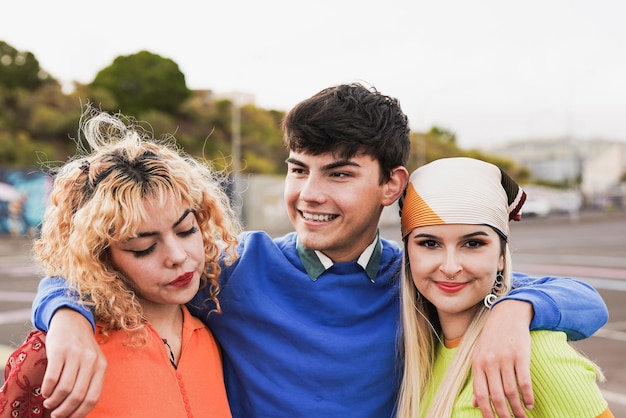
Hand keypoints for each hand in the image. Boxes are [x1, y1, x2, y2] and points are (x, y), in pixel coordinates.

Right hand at [41, 308, 106, 417]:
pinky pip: (52, 377)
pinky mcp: (60, 350)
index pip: (93, 398)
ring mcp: (76, 355)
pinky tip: (46, 391)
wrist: (72, 320)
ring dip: (54, 401)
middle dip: (64, 410)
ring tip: (49, 402)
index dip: (80, 413)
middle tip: (56, 414)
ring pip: (64, 388)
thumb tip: (79, 409)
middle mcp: (91, 361)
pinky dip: (47, 389)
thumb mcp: (93, 361)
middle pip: (78, 396)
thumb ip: (90, 380)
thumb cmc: (82, 347)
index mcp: (102, 366)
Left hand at [472, 300, 533, 417]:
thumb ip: (478, 378)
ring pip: (511, 392)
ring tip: (522, 417)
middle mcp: (489, 362)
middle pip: (497, 396)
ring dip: (518, 408)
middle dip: (504, 415)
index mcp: (477, 364)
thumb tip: (475, 402)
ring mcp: (505, 359)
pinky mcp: (521, 356)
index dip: (486, 412)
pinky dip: (527, 396)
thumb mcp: (479, 355)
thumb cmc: (492, 338)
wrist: (507, 315)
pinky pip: (524, 382)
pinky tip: (530, 404)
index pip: (480, 394)